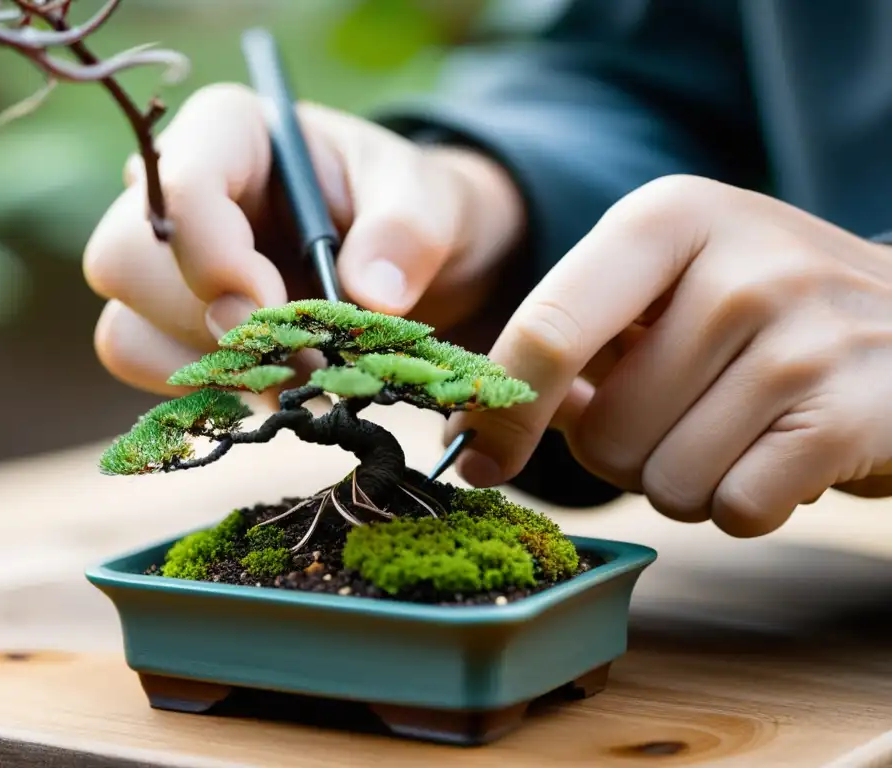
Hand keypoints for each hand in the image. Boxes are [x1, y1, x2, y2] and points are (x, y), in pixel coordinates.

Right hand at [82, 84, 522, 395]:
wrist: (401, 256)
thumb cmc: (402, 207)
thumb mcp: (426, 200)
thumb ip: (407, 233)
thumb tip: (373, 296)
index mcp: (228, 131)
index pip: (180, 187)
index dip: (218, 260)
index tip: (279, 309)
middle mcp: (173, 191)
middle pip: (124, 262)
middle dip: (212, 325)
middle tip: (303, 356)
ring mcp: (158, 261)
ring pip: (125, 328)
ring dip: (213, 369)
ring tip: (301, 371)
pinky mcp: (163, 321)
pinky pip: (143, 365)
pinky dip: (208, 392)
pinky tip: (273, 383)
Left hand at [449, 175, 891, 536]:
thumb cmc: (766, 314)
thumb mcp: (667, 290)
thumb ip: (576, 344)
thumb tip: (485, 425)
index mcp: (667, 220)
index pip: (548, 329)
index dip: (501, 411)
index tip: (477, 458)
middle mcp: (738, 264)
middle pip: (605, 432)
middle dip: (628, 453)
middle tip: (687, 415)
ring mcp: (803, 334)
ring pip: (667, 482)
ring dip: (688, 482)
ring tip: (742, 429)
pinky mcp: (854, 410)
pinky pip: (736, 509)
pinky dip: (748, 504)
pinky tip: (785, 453)